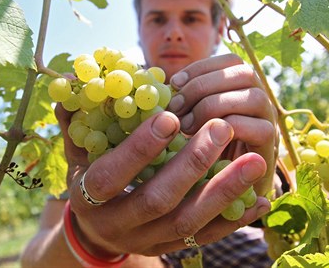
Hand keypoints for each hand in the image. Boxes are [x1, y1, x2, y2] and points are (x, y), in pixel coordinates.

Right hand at [55, 104, 269, 257]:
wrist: (98, 231)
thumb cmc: (90, 178)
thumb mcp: (78, 152)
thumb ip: (77, 120)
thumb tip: (67, 79)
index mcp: (89, 198)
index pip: (111, 177)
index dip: (139, 150)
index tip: (171, 117)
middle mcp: (118, 225)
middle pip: (157, 201)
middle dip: (191, 165)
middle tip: (222, 127)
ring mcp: (148, 241)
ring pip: (188, 222)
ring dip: (223, 192)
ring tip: (254, 161)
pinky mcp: (172, 248)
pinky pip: (207, 238)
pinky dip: (234, 219)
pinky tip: (260, 200)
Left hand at [167, 54, 276, 195]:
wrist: (223, 198)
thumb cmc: (199, 156)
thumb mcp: (187, 124)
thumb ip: (182, 104)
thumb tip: (157, 85)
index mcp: (240, 89)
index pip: (231, 61)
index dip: (201, 67)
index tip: (174, 83)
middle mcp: (259, 101)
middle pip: (244, 72)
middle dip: (204, 85)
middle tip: (176, 108)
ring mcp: (269, 123)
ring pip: (254, 96)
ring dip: (215, 106)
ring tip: (187, 126)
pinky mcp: (271, 148)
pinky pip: (260, 129)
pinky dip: (228, 129)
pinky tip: (203, 141)